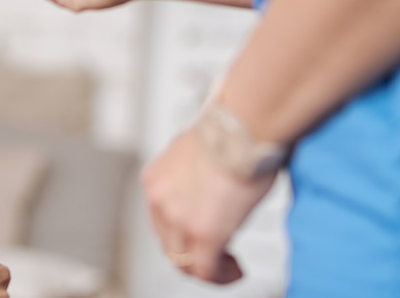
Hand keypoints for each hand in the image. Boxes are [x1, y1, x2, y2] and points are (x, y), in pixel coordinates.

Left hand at [141, 128, 275, 283]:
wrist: (243, 123)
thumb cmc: (233, 128)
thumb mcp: (202, 153)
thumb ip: (198, 173)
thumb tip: (214, 182)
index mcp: (156, 178)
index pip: (162, 218)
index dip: (184, 230)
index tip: (204, 232)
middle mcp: (159, 198)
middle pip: (169, 243)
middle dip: (194, 252)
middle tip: (219, 255)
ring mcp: (178, 218)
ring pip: (184, 262)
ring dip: (208, 267)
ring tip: (229, 265)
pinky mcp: (203, 234)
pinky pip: (206, 271)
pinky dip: (222, 276)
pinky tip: (237, 270)